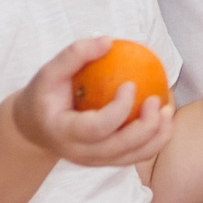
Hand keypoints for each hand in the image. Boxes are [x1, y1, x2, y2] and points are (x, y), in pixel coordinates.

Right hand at [10, 36, 175, 167]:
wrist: (35, 128)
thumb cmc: (44, 95)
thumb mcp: (48, 72)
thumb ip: (74, 55)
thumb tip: (108, 40)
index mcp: (64, 132)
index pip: (96, 128)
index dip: (118, 110)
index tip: (130, 85)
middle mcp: (81, 153)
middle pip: (120, 148)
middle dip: (145, 127)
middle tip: (156, 100)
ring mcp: (96, 161)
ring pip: (133, 157)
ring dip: (157, 136)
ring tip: (168, 108)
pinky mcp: (108, 161)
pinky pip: (137, 155)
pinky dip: (156, 138)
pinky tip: (164, 115)